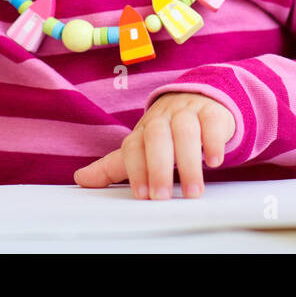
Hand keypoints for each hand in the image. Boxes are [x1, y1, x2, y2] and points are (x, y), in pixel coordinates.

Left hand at [73, 92, 234, 198]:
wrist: (198, 100)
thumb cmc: (167, 132)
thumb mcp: (141, 148)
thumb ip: (114, 166)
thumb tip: (81, 179)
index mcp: (143, 129)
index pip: (134, 146)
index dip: (136, 170)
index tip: (142, 196)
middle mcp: (163, 118)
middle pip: (157, 136)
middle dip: (158, 167)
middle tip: (163, 196)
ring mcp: (188, 112)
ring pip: (186, 131)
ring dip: (189, 162)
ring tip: (193, 191)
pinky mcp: (212, 112)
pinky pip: (212, 122)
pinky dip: (213, 141)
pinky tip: (214, 162)